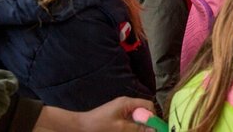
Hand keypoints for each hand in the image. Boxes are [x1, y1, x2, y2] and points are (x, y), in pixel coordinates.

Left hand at [34, 97, 156, 131]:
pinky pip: (129, 121)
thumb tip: (154, 130)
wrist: (78, 128)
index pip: (148, 106)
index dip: (153, 117)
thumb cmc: (98, 127)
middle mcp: (126, 104)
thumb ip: (138, 129)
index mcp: (127, 103)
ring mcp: (120, 110)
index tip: (155, 129)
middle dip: (146, 124)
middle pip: (143, 112)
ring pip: (137, 118)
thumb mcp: (120, 129)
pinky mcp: (116, 117)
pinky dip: (131, 128)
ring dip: (138, 127)